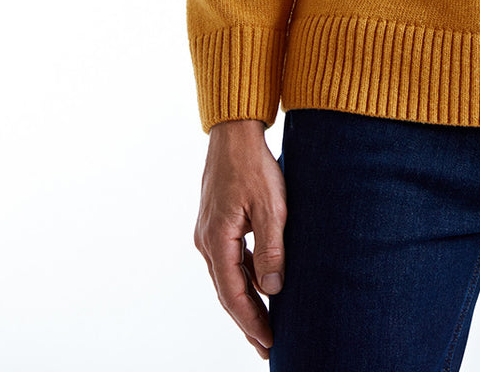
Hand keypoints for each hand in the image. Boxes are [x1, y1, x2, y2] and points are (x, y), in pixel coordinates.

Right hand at [193, 118, 285, 359]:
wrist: (235, 133)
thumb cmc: (254, 165)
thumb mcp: (271, 206)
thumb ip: (271, 248)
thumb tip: (272, 289)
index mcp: (216, 240)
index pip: (234, 294)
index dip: (251, 321)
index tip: (269, 342)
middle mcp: (207, 241)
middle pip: (227, 292)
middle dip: (247, 321)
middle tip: (266, 348)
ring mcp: (209, 233)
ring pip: (227, 278)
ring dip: (245, 302)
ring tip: (264, 326)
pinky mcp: (216, 223)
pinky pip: (230, 260)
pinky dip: (243, 278)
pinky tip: (259, 287)